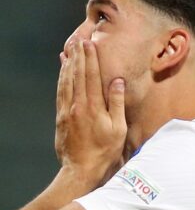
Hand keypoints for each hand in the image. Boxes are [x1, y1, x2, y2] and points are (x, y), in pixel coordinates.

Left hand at [55, 40, 125, 186]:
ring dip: (68, 63)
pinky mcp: (61, 116)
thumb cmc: (105, 151)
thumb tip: (118, 82)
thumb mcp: (118, 129)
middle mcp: (77, 105)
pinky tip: (62, 69)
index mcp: (93, 107)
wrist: (81, 169)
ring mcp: (67, 110)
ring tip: (70, 49)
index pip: (91, 76)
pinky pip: (60, 91)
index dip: (91, 59)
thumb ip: (117, 104)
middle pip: (77, 75)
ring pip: (66, 81)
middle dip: (78, 56)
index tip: (90, 44)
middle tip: (78, 40)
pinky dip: (61, 77)